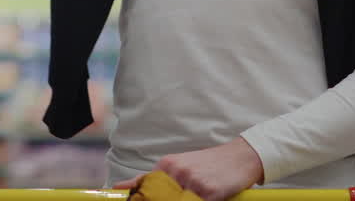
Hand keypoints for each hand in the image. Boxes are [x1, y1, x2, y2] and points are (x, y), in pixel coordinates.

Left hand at [114, 138, 263, 200]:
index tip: (113, 194)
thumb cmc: (210, 165)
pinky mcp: (209, 192)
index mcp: (168, 165)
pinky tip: (203, 199)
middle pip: (157, 199)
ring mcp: (193, 182)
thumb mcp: (183, 166)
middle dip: (153, 200)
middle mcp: (177, 172)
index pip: (142, 183)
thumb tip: (131, 186)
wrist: (240, 157)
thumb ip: (161, 179)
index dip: (131, 193)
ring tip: (191, 195)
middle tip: (176, 197)